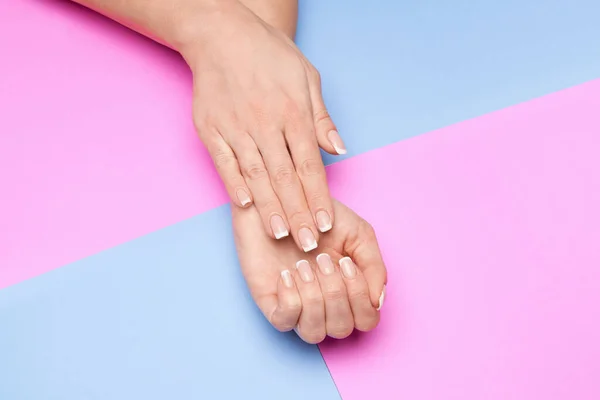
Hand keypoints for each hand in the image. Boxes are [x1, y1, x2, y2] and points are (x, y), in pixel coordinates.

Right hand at [183, 2, 345, 252]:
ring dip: (269, 207)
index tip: (326, 223)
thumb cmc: (269, 55)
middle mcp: (265, 123)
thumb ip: (321, 118)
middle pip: (285, 177)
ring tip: (280, 234)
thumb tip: (339, 150)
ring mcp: (236, 127)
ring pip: (256, 175)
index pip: (310, 165)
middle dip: (298, 213)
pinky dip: (234, 185)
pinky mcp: (211, 129)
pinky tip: (245, 207)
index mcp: (293, 112)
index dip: (319, 197)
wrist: (222, 33)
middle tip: (306, 243)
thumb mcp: (306, 77)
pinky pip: (224, 163)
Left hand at [233, 199, 386, 343]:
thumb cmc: (318, 217)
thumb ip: (374, 265)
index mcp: (349, 292)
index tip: (346, 263)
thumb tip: (378, 300)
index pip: (366, 320)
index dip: (360, 297)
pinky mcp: (271, 304)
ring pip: (314, 332)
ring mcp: (297, 308)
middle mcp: (325, 306)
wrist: (279, 201)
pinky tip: (286, 274)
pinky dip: (289, 299)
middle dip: (335, 292)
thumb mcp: (357, 233)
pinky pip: (284, 322)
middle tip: (323, 259)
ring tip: (303, 265)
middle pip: (342, 329)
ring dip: (313, 298)